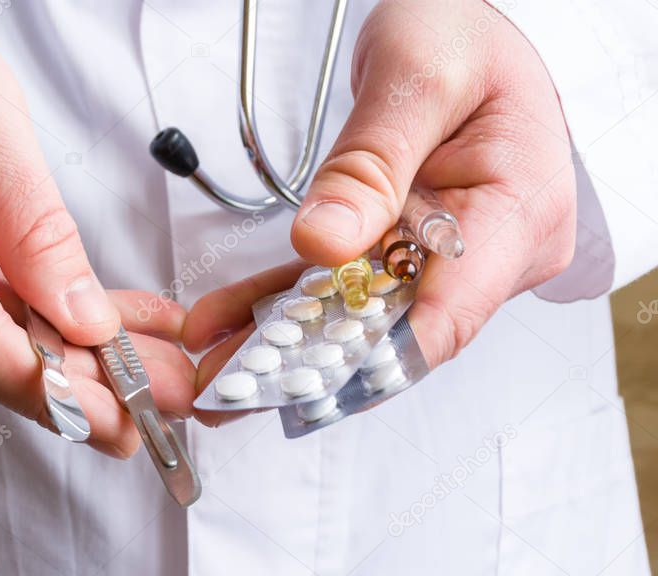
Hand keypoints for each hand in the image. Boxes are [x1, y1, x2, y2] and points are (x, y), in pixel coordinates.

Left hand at [185, 0, 575, 420]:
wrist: (455, 22)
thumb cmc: (462, 34)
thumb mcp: (418, 79)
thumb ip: (372, 164)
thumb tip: (324, 243)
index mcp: (520, 214)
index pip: (448, 315)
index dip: (372, 359)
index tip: (298, 382)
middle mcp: (489, 251)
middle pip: (392, 327)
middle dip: (304, 361)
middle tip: (228, 386)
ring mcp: (443, 254)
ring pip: (353, 312)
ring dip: (279, 338)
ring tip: (209, 367)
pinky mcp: (400, 246)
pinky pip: (335, 282)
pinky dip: (282, 298)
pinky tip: (226, 320)